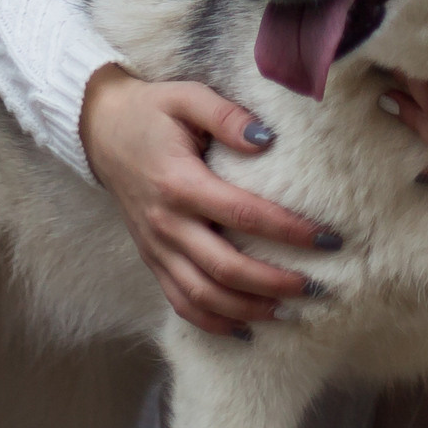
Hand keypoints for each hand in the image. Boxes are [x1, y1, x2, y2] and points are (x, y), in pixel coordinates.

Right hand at [79, 65, 341, 335]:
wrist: (99, 128)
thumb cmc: (151, 111)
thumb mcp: (188, 98)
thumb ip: (227, 117)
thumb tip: (268, 139)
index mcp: (180, 184)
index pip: (244, 215)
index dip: (289, 231)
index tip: (328, 239)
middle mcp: (166, 223)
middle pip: (225, 268)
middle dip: (275, 283)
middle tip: (317, 288)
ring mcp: (155, 247)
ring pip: (202, 295)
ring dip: (247, 309)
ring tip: (289, 312)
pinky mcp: (150, 258)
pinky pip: (179, 301)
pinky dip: (211, 321)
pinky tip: (244, 330)